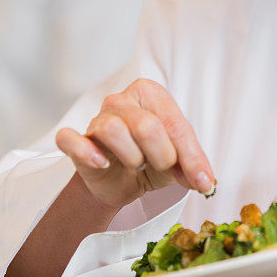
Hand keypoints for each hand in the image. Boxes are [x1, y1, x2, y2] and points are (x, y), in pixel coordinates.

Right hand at [56, 78, 214, 211]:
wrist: (121, 181)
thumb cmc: (150, 159)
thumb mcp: (177, 160)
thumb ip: (191, 165)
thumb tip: (204, 180)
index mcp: (150, 94)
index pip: (175, 125)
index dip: (191, 158)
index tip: (202, 181)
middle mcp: (122, 100)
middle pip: (147, 126)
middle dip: (162, 157)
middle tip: (161, 167)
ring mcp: (97, 118)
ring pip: (114, 130)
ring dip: (131, 157)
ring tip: (135, 164)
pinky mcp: (77, 141)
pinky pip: (72, 139)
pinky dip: (87, 152)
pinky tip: (102, 163)